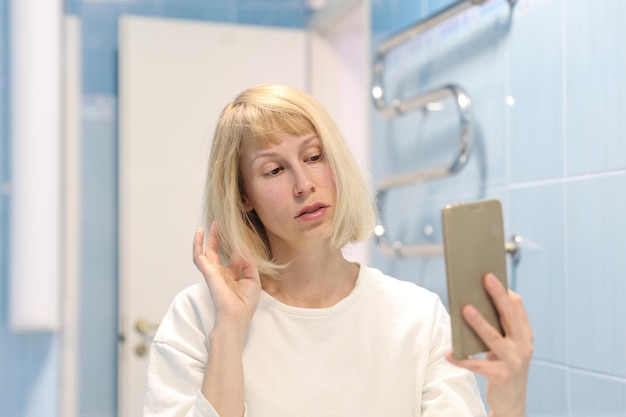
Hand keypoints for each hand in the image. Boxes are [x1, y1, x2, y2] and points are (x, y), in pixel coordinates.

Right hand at [193, 222, 261, 330]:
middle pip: (217, 252)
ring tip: (206, 227)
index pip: (232, 258)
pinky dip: (197, 244)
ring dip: (205, 240)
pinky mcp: (207, 272)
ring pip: (205, 253)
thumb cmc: (245, 304)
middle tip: (218, 225)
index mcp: (232, 277)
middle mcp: (221, 274)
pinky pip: (198, 256)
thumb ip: (249, 265)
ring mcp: (213, 273)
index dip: (236, 247)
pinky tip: (199, 233)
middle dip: (217, 239)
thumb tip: (244, 250)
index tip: (240, 235)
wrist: (236, 316)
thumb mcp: (253, 281)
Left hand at [446, 273, 532, 416]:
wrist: (512, 401)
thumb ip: (497, 328)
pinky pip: (477, 366)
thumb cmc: (504, 366)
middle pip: (509, 316)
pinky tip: (449, 353)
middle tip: (485, 278)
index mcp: (524, 335)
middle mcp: (523, 346)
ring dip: (479, 323)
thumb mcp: (507, 346)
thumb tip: (473, 304)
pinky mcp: (501, 377)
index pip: (518, 308)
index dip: (506, 291)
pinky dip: (462, 359)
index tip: (493, 276)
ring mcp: (513, 362)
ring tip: (464, 309)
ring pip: (494, 338)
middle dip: (497, 296)